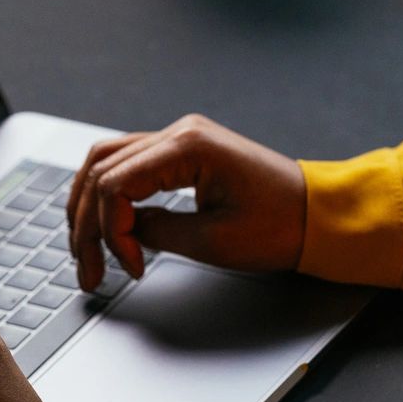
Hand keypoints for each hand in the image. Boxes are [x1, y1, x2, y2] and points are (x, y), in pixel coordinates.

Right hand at [66, 114, 306, 289]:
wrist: (316, 215)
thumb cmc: (280, 225)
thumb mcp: (214, 241)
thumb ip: (156, 233)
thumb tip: (122, 234)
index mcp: (188, 147)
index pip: (114, 184)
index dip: (109, 231)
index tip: (129, 267)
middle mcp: (179, 134)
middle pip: (100, 169)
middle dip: (86, 223)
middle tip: (88, 268)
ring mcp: (179, 139)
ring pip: (106, 163)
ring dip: (89, 207)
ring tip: (86, 248)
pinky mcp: (182, 154)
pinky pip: (128, 167)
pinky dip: (110, 198)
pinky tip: (106, 226)